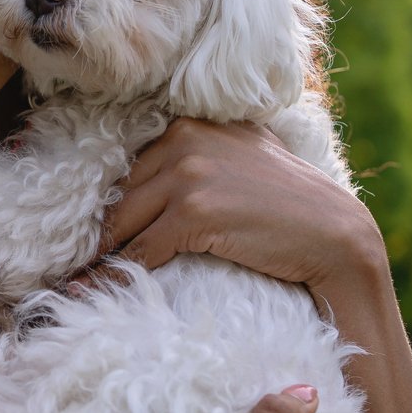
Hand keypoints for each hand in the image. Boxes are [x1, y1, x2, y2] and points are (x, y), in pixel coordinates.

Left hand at [101, 119, 384, 294]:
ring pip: (123, 224)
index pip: (132, 168)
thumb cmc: (290, 202)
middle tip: (77, 264)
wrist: (334, 233)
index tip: (91, 235)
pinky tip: (106, 289)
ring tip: (81, 281)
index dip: (114, 206)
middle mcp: (184, 139)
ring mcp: (188, 174)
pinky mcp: (193, 212)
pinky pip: (142, 250)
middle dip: (102, 233)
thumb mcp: (242, 154)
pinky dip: (122, 273)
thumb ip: (201, 151)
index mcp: (190, 123)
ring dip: (104, 257)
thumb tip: (155, 171)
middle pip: (121, 195)